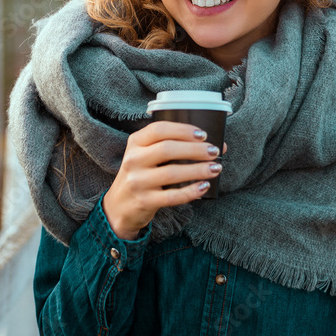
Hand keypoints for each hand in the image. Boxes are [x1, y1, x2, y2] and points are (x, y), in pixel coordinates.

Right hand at [102, 121, 225, 239]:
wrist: (119, 206)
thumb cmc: (141, 175)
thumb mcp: (144, 156)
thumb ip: (171, 147)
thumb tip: (214, 145)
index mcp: (135, 143)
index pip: (159, 129)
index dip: (183, 130)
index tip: (203, 135)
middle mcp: (133, 160)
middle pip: (167, 149)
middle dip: (195, 149)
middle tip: (214, 151)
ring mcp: (137, 181)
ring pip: (172, 173)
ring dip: (198, 170)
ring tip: (216, 168)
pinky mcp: (144, 201)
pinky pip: (172, 196)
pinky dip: (191, 191)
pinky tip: (205, 186)